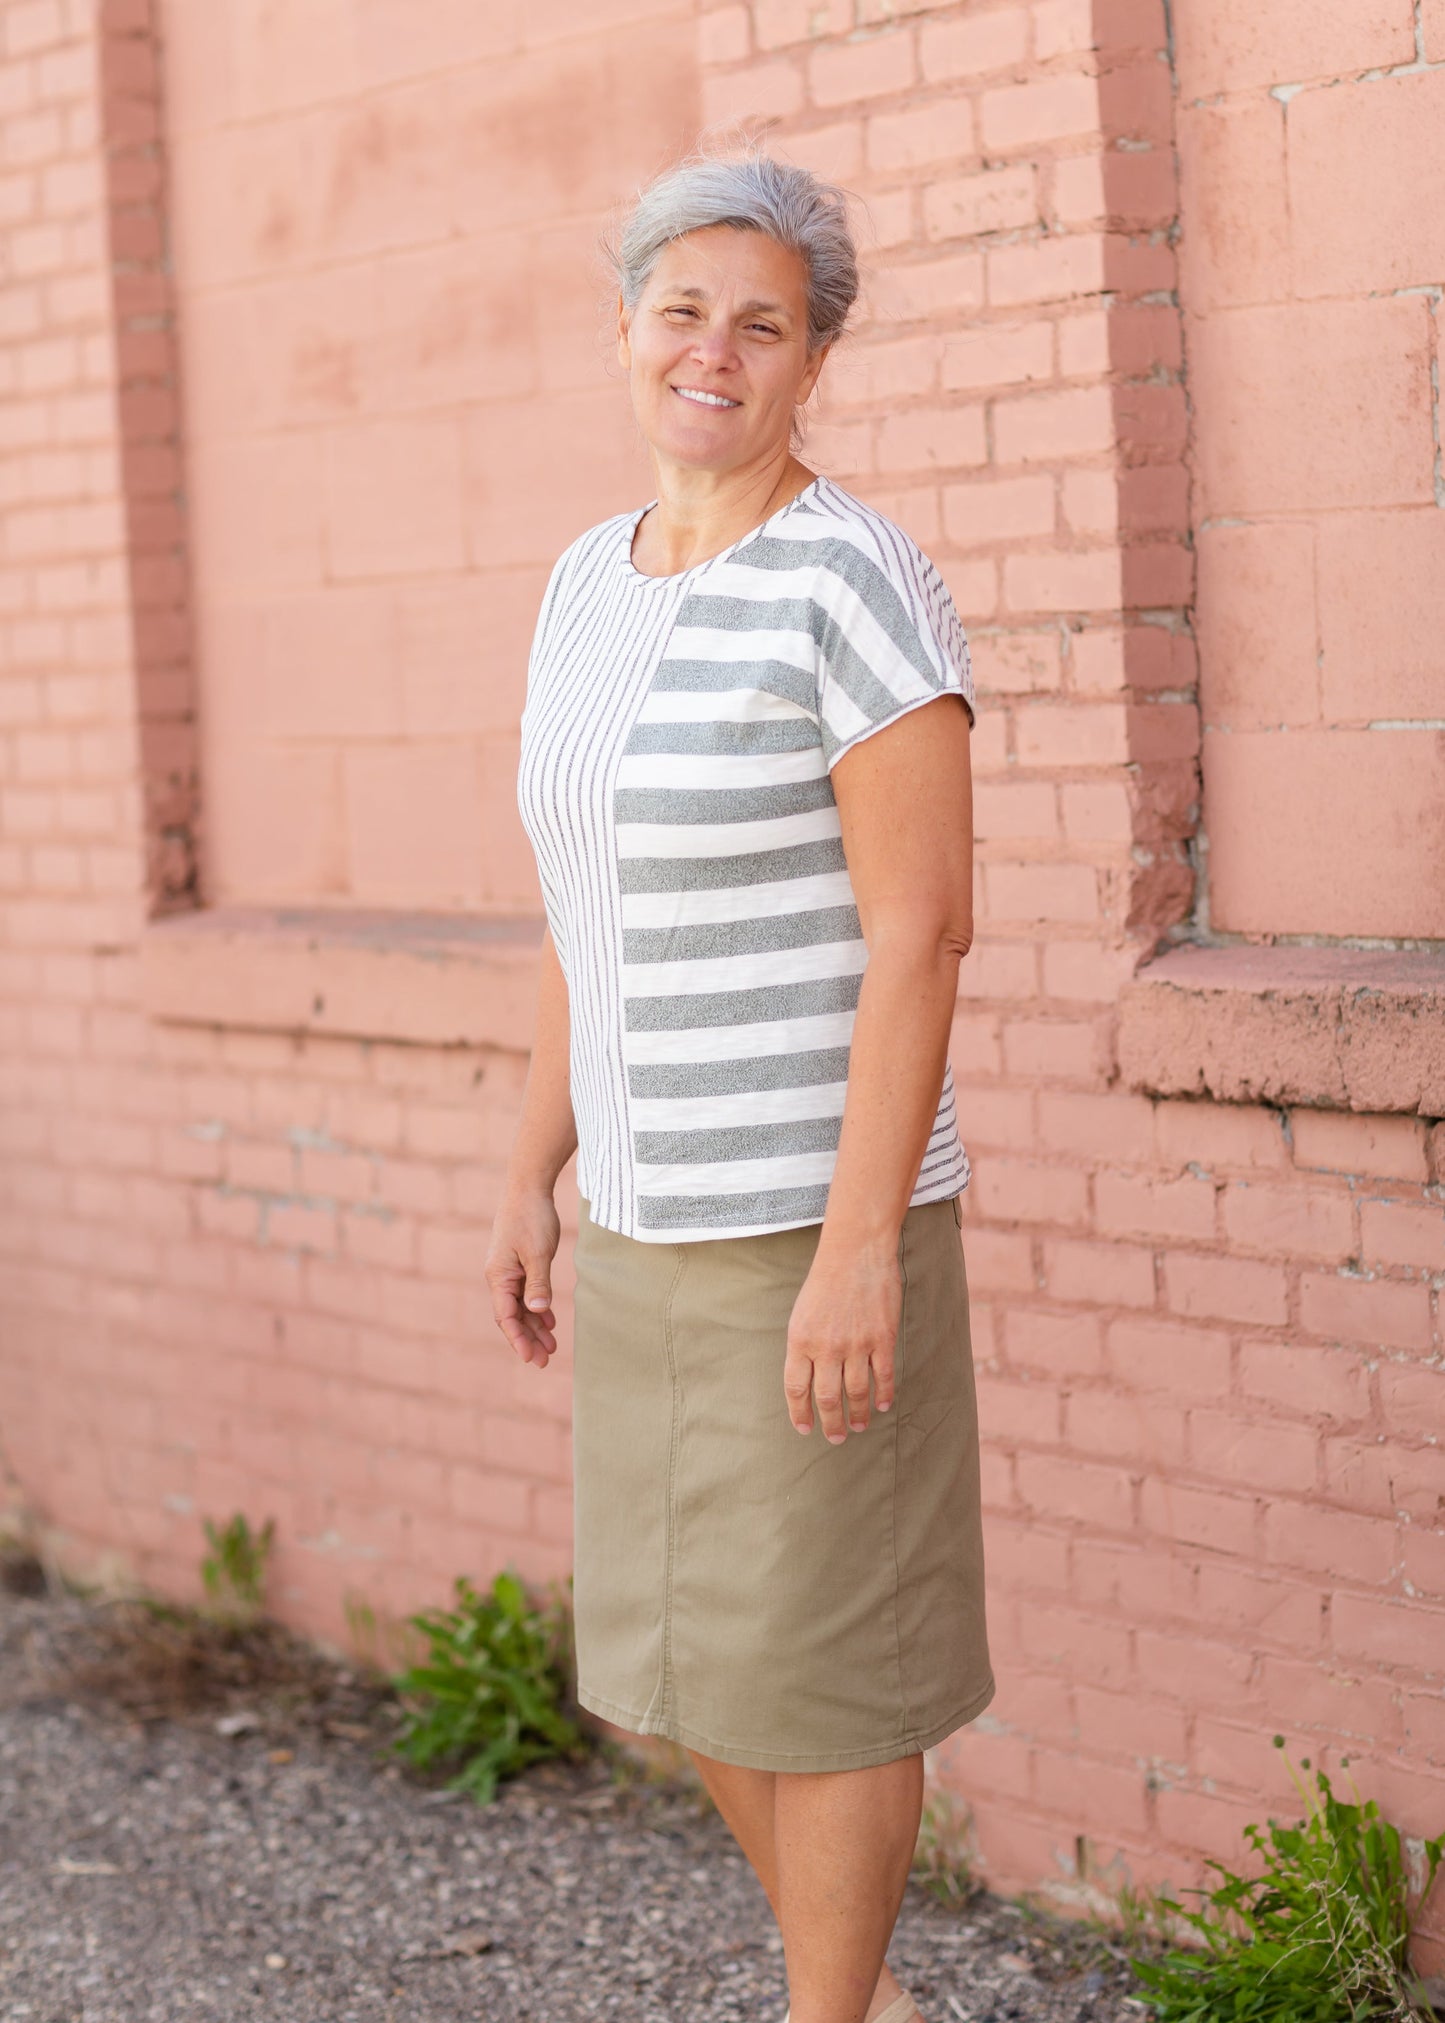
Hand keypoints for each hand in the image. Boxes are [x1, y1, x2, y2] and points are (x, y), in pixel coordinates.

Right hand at [485, 1188, 561, 1367]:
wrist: (528, 1188)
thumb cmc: (531, 1218)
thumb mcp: (537, 1253)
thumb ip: (538, 1283)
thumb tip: (537, 1310)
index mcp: (498, 1276)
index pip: (506, 1316)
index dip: (518, 1339)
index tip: (532, 1358)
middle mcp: (500, 1277)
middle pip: (512, 1316)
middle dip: (528, 1338)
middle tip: (545, 1360)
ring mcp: (509, 1271)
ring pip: (521, 1306)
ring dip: (535, 1325)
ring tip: (552, 1345)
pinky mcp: (520, 1263)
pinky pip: (526, 1292)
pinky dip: (537, 1307)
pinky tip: (550, 1320)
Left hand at [782, 1235, 900, 1441]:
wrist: (856, 1252)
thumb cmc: (825, 1282)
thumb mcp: (802, 1315)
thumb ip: (804, 1349)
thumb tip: (808, 1383)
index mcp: (800, 1340)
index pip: (796, 1389)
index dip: (800, 1413)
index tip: (805, 1429)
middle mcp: (826, 1347)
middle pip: (827, 1399)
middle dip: (831, 1424)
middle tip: (835, 1438)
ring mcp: (856, 1344)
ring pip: (857, 1393)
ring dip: (859, 1415)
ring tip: (859, 1426)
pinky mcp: (882, 1338)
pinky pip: (883, 1376)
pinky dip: (883, 1395)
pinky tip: (883, 1405)